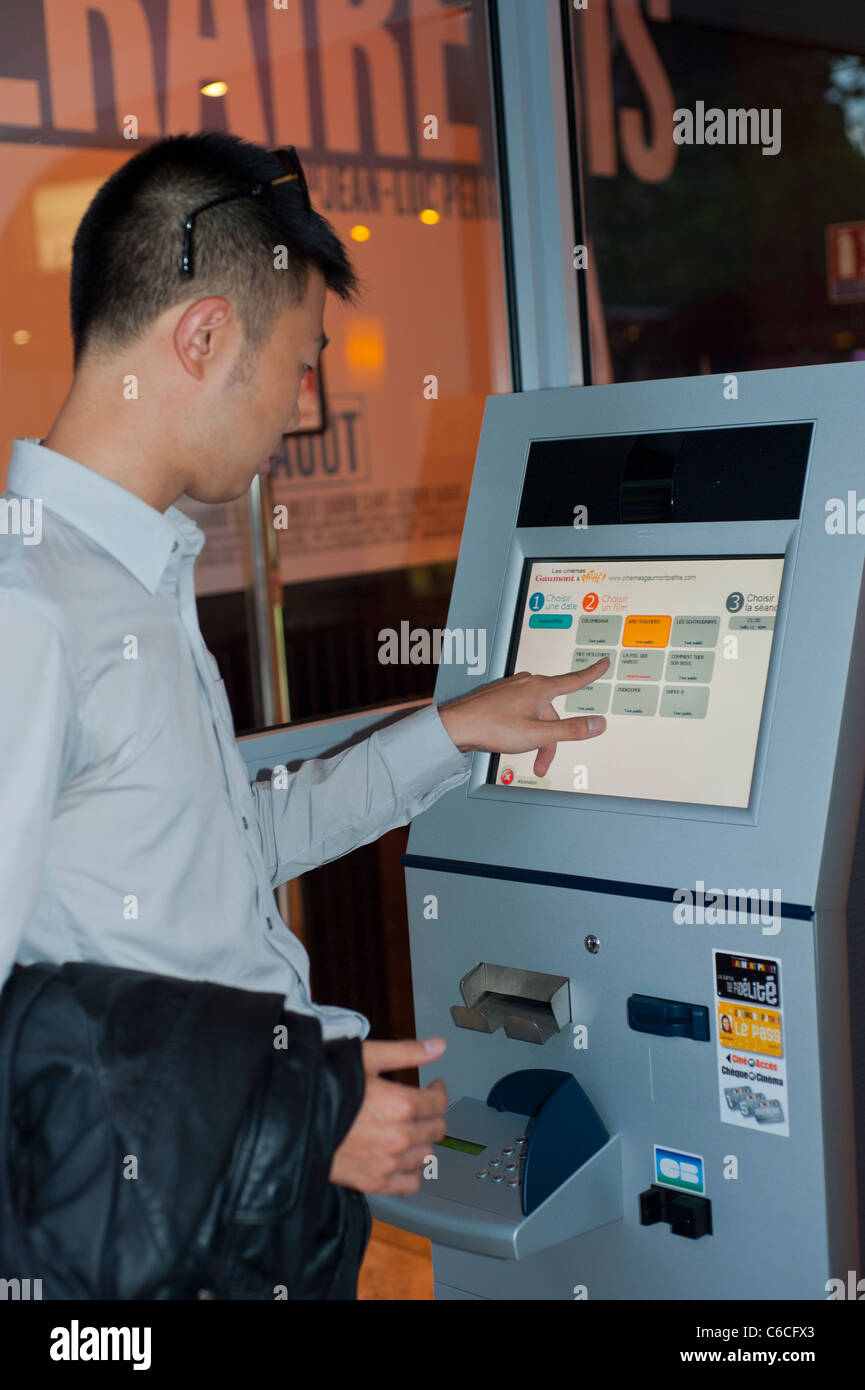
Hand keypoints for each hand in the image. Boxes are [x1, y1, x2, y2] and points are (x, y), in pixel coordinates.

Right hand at [330, 1037, 447, 1193]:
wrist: (291, 1118)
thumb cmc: (325, 1084)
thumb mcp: (366, 1057)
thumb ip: (406, 1052)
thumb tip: (438, 1046)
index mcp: (400, 1104)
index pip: (439, 1103)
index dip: (439, 1092)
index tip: (434, 1087)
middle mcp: (398, 1136)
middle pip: (436, 1130)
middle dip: (432, 1115)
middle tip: (421, 1107)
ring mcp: (387, 1163)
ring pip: (426, 1156)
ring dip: (422, 1141)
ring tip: (409, 1129)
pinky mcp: (374, 1182)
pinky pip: (410, 1183)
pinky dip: (412, 1171)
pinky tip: (403, 1158)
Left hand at [438, 658, 608, 776]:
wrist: (456, 727)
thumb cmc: (493, 727)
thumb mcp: (539, 734)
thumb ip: (571, 729)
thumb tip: (599, 724)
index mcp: (540, 688)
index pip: (574, 680)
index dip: (592, 673)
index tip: (603, 663)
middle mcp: (526, 683)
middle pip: (551, 712)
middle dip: (550, 739)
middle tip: (541, 764)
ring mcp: (511, 689)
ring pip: (535, 715)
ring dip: (535, 737)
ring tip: (524, 756)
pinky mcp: (498, 697)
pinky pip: (520, 713)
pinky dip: (522, 730)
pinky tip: (509, 740)